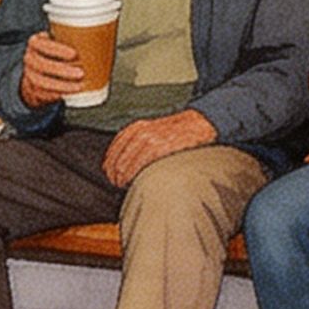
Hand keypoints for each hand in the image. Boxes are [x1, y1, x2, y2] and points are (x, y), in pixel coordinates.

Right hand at [16, 30, 87, 108]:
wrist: (37, 71)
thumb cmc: (53, 53)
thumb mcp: (56, 40)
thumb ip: (69, 37)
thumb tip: (101, 33)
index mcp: (35, 43)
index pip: (41, 44)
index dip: (57, 49)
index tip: (74, 54)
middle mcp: (30, 58)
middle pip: (42, 64)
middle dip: (62, 70)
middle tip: (80, 73)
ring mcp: (30, 74)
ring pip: (42, 81)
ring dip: (62, 85)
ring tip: (79, 85)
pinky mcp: (33, 89)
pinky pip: (44, 94)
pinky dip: (58, 94)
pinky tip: (70, 92)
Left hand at [103, 110, 217, 184]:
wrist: (199, 124)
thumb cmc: (178, 131)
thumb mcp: (154, 129)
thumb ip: (139, 140)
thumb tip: (123, 160)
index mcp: (138, 127)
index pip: (115, 147)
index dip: (110, 162)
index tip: (109, 172)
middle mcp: (142, 133)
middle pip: (118, 157)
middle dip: (114, 172)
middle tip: (115, 182)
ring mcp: (150, 141)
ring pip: (126, 163)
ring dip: (121, 176)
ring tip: (121, 184)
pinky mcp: (160, 149)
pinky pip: (140, 164)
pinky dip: (132, 174)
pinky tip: (131, 181)